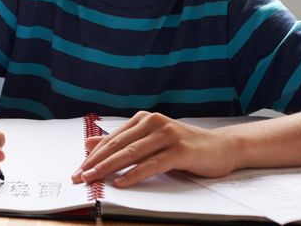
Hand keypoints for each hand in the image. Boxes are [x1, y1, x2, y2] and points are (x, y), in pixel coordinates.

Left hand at [71, 111, 236, 187]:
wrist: (222, 147)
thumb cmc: (184, 146)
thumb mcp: (149, 141)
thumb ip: (122, 141)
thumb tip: (89, 142)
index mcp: (143, 119)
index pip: (112, 139)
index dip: (93, 155)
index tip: (78, 169)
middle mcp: (153, 122)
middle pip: (118, 145)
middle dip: (95, 162)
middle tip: (79, 176)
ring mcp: (167, 135)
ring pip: (131, 153)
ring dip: (109, 168)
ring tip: (93, 179)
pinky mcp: (179, 150)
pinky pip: (152, 164)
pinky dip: (134, 174)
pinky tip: (121, 182)